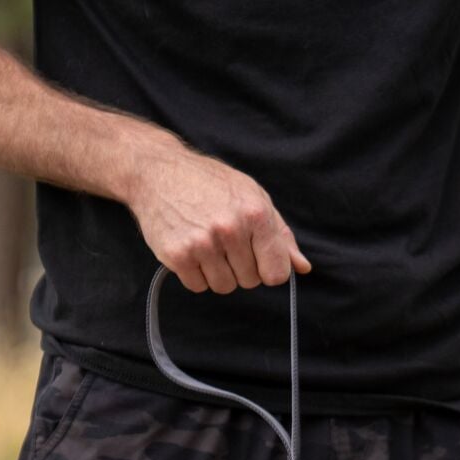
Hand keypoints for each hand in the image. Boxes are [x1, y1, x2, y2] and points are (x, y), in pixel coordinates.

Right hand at [125, 142, 311, 292]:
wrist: (157, 172)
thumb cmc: (210, 183)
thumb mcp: (253, 197)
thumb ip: (280, 235)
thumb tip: (302, 267)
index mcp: (256, 214)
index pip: (277, 273)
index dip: (268, 268)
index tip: (257, 257)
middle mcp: (230, 230)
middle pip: (250, 281)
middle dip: (241, 267)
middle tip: (225, 242)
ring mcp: (202, 244)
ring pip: (224, 287)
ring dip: (218, 272)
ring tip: (208, 244)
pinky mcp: (177, 255)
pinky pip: (198, 286)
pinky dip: (195, 274)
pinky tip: (191, 248)